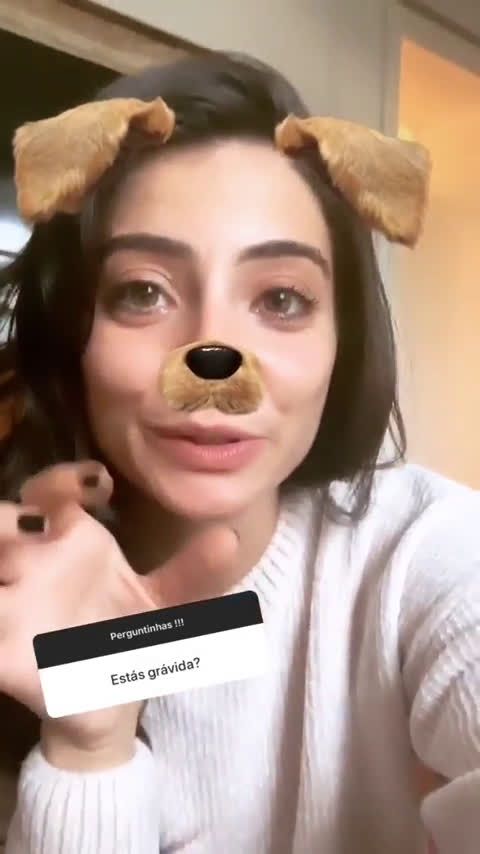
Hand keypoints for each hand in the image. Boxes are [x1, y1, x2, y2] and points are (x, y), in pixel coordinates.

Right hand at [0, 461, 237, 767]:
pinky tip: (7, 614)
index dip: (62, 479)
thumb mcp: (169, 609)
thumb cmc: (132, 642)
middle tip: (38, 527)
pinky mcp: (5, 654)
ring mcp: (13, 607)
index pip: (51, 493)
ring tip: (15, 570)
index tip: (101, 484)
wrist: (110, 708)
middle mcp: (35, 566)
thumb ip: (193, 575)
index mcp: (72, 543)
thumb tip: (229, 537)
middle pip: (1, 523)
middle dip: (7, 520)